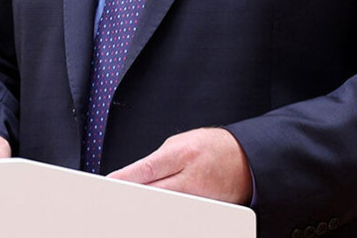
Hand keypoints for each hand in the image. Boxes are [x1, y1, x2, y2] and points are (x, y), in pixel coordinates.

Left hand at [106, 127, 252, 203]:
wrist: (246, 159)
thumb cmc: (213, 147)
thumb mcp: (182, 142)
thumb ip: (158, 159)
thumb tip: (135, 175)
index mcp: (183, 154)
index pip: (146, 168)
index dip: (125, 178)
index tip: (110, 184)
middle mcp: (191, 178)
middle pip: (152, 193)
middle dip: (133, 196)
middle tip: (117, 199)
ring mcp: (199, 197)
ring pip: (165, 208)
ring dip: (149, 207)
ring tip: (135, 207)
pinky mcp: (206, 211)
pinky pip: (181, 214)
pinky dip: (168, 213)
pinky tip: (158, 212)